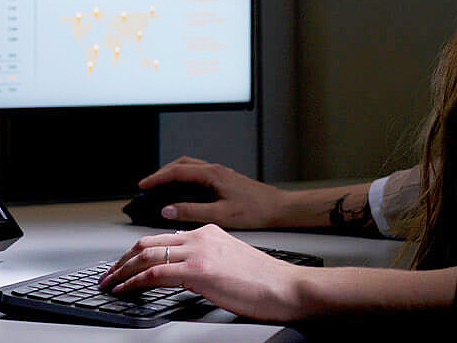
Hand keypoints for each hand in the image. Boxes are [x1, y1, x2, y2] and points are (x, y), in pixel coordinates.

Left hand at [99, 225, 303, 320]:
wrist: (285, 286)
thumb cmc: (264, 281)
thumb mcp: (230, 261)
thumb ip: (208, 259)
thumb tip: (185, 272)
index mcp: (209, 231)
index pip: (163, 238)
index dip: (138, 251)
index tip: (125, 264)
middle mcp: (202, 236)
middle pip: (149, 242)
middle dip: (122, 259)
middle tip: (108, 274)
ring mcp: (200, 251)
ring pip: (147, 254)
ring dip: (122, 270)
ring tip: (109, 283)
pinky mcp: (200, 270)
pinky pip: (156, 272)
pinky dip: (134, 281)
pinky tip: (125, 289)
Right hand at [139, 156, 289, 228]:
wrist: (278, 208)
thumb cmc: (255, 210)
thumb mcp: (220, 214)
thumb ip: (192, 211)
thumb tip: (168, 210)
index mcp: (213, 174)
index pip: (177, 171)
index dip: (157, 178)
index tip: (143, 186)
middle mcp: (215, 170)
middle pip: (181, 164)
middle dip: (162, 173)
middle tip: (147, 186)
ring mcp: (220, 174)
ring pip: (190, 167)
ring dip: (173, 174)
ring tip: (160, 187)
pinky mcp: (224, 180)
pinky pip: (198, 174)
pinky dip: (184, 179)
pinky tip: (182, 192)